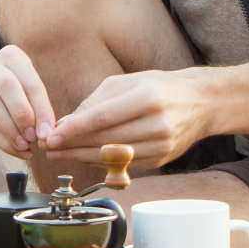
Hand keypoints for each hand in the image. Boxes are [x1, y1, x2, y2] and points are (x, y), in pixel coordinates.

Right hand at [0, 46, 55, 158]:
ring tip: (25, 147)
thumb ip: (37, 105)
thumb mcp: (27, 86)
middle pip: (6, 85)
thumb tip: (46, 133)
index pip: (29, 81)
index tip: (48, 132)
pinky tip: (14, 150)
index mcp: (10, 56)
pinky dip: (1, 141)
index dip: (41, 108)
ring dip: (11, 131)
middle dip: (22, 114)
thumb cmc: (12, 89)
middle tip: (34, 137)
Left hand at [44, 64, 248, 170]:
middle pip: (105, 140)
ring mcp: (161, 146)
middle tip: (48, 147)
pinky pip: (123, 165)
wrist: (200, 103)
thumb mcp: (126, 82)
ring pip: (112, 157)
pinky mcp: (160, 160)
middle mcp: (157, 124)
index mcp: (147, 98)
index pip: (103, 118)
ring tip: (59, 154)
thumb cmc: (159, 87)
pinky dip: (100, 162)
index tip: (53, 136)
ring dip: (82, 157)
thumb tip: (65, 123)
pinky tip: (82, 157)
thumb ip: (95, 102)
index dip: (74, 130)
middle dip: (73, 146)